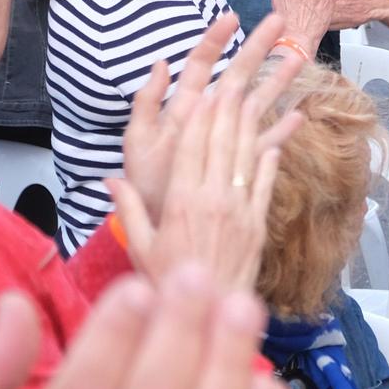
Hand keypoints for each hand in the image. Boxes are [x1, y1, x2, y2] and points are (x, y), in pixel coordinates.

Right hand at [113, 17, 306, 288]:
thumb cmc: (167, 284)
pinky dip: (271, 155)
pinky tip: (278, 134)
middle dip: (232, 102)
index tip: (209, 86)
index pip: (193, 147)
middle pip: (223, 140)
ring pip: (247, 154)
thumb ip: (129, 209)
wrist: (210, 317)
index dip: (202, 114)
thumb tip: (110, 180)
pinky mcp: (258, 223)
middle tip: (242, 70)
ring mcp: (240, 209)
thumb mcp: (140, 246)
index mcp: (182, 201)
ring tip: (263, 89)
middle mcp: (215, 198)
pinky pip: (265, 181)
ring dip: (256, 118)